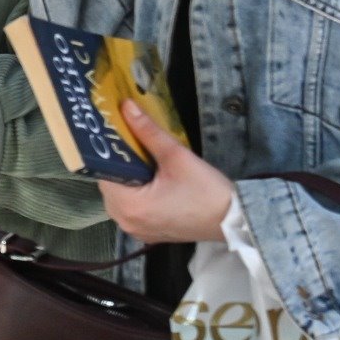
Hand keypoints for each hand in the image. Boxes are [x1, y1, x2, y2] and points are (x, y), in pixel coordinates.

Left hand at [98, 99, 235, 241]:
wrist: (235, 221)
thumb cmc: (206, 191)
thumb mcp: (177, 157)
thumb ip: (148, 132)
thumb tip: (126, 107)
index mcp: (127, 206)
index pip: (103, 172)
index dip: (109, 152)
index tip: (116, 134)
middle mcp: (125, 221)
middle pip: (110, 184)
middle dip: (121, 164)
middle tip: (133, 142)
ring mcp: (136, 230)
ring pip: (121, 196)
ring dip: (130, 178)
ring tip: (143, 157)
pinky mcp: (149, 233)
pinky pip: (133, 208)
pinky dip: (138, 193)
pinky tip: (152, 178)